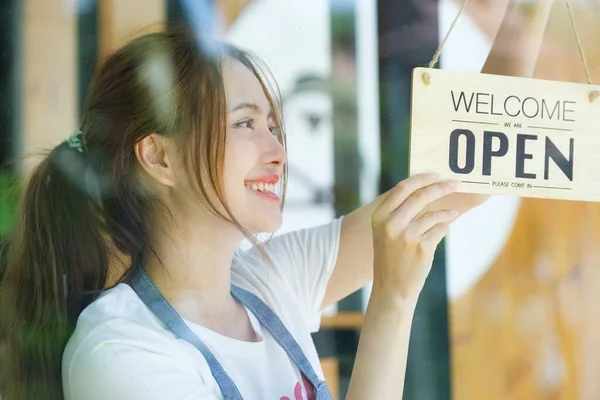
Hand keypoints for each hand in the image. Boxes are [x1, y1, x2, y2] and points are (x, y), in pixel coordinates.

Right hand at [370, 173, 458, 301]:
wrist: (391, 288)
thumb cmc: (391, 257)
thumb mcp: (386, 231)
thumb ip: (399, 211)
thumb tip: (425, 188)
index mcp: (379, 217)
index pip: (402, 188)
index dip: (421, 178)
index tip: (436, 174)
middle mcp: (391, 224)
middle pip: (420, 196)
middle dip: (441, 187)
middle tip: (454, 183)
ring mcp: (406, 236)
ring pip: (434, 214)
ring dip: (447, 212)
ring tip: (452, 214)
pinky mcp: (422, 248)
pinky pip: (440, 229)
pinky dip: (444, 228)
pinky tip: (443, 230)